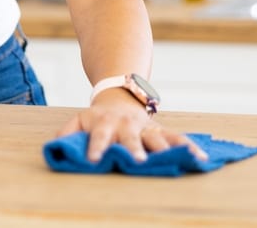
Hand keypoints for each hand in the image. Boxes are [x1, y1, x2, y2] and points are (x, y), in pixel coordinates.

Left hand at [57, 87, 207, 162]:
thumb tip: (56, 146)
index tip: (93, 160)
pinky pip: (175, 138)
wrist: (120, 94)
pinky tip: (200, 158)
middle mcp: (126, 125)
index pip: (98, 137)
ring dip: (166, 149)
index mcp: (105, 123)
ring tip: (180, 160)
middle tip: (139, 162)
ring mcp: (145, 127)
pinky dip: (188, 147)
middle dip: (134, 149)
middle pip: (130, 138)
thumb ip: (67, 132)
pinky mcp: (159, 130)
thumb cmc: (98, 116)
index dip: (95, 148)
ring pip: (157, 138)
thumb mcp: (79, 119)